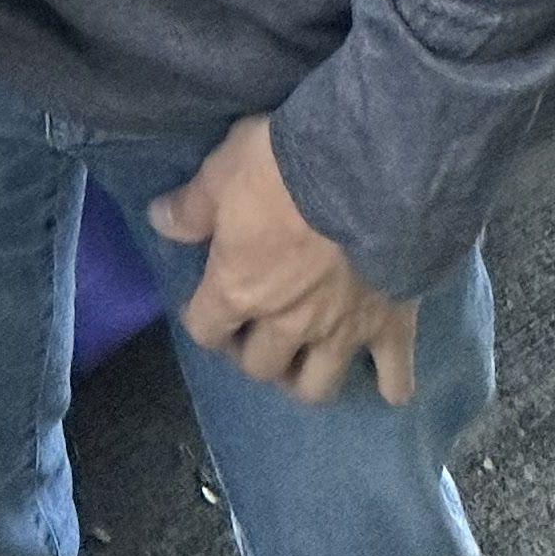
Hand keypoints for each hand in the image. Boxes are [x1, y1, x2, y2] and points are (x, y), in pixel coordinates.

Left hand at [146, 115, 417, 406]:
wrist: (369, 174)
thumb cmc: (283, 168)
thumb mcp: (221, 171)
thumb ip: (192, 206)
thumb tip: (159, 221)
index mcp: (237, 290)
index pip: (205, 330)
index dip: (202, 321)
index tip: (206, 306)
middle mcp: (286, 325)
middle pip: (261, 367)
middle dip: (254, 355)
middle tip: (258, 332)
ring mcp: (340, 333)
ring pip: (317, 386)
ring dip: (306, 380)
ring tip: (306, 362)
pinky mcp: (390, 328)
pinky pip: (395, 376)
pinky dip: (392, 385)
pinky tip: (390, 385)